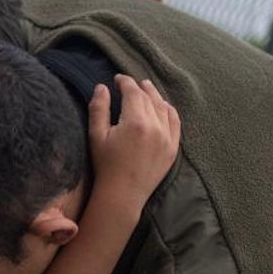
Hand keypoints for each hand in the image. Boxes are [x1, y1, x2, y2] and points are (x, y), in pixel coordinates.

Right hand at [88, 75, 180, 209]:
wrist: (123, 194)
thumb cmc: (106, 165)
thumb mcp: (96, 135)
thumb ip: (99, 108)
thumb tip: (102, 87)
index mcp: (136, 122)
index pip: (133, 92)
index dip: (125, 82)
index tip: (117, 79)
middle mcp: (155, 127)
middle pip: (148, 98)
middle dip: (138, 88)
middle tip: (130, 84)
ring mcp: (167, 138)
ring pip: (163, 108)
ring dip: (155, 96)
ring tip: (147, 88)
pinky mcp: (173, 148)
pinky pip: (175, 123)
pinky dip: (170, 111)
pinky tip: (164, 106)